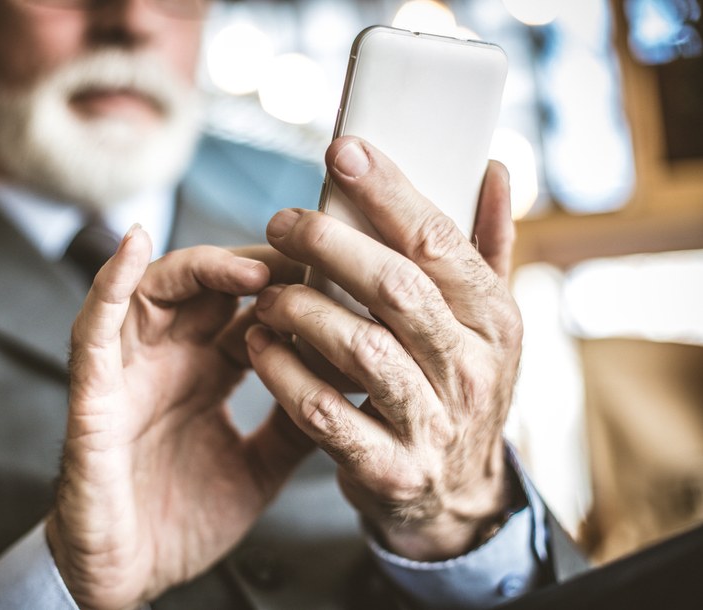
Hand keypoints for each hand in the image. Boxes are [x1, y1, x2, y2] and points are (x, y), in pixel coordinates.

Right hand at [47, 229, 310, 609]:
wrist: (128, 577)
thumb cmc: (183, 519)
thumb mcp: (258, 467)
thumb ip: (294, 423)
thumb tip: (350, 384)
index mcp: (207, 373)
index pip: (249, 310)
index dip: (288, 289)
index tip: (338, 276)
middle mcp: (169, 359)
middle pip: (210, 285)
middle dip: (258, 266)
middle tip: (307, 259)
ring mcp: (129, 369)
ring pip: (157, 289)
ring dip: (203, 268)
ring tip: (254, 267)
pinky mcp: (93, 392)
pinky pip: (94, 327)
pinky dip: (108, 283)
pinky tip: (132, 245)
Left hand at [246, 137, 520, 560]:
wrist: (457, 495)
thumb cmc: (459, 387)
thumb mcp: (486, 323)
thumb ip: (486, 248)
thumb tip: (492, 168)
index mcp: (495, 321)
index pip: (440, 242)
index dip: (389, 192)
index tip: (342, 151)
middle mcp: (471, 370)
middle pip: (396, 288)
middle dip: (330, 243)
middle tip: (282, 221)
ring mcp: (432, 424)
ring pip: (360, 348)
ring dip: (302, 308)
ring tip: (267, 290)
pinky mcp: (390, 469)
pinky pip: (325, 413)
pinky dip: (285, 373)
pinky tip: (260, 344)